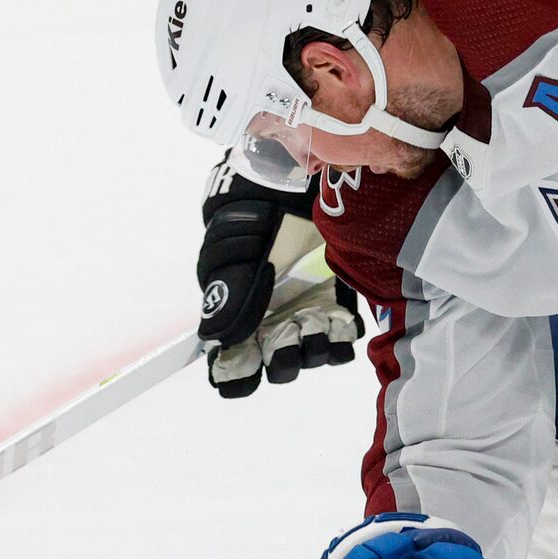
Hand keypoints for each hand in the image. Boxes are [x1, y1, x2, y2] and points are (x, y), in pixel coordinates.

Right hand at [198, 154, 360, 396]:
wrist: (288, 184)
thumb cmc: (251, 216)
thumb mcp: (234, 247)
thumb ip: (227, 292)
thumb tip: (214, 338)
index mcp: (239, 316)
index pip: (233, 365)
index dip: (236, 374)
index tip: (246, 365)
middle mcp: (274, 323)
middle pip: (278, 366)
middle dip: (283, 357)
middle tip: (288, 331)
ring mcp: (308, 314)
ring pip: (312, 355)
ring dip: (314, 346)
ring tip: (315, 320)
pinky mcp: (339, 302)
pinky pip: (343, 336)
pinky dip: (342, 334)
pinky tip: (337, 317)